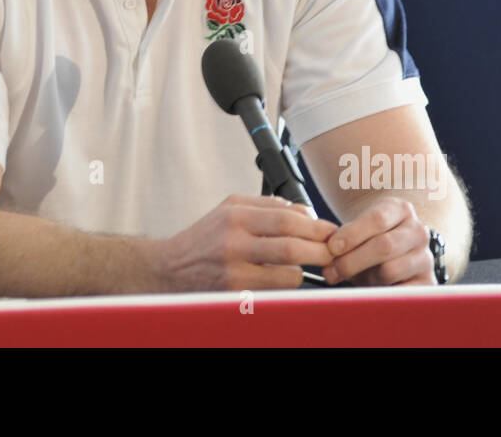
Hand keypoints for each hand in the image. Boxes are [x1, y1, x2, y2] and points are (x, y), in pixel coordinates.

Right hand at [154, 194, 336, 291]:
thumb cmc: (204, 238)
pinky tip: (282, 280)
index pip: (288, 219)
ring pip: (289, 274)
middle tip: (332, 252)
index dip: (317, 226)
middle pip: (292, 246)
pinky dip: (286, 287)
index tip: (331, 231)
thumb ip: (267, 206)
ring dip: (304, 272)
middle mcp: (233, 241)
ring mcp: (233, 271)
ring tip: (302, 266)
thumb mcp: (229, 209)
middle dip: (321, 251)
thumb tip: (307, 213)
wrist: (168, 269)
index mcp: (235, 215)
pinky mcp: (235, 294)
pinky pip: (275, 292)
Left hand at [324, 197, 434, 286]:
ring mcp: (425, 257)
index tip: (332, 248)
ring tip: (353, 278)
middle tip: (331, 271)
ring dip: (364, 278)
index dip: (352, 235)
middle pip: (384, 246)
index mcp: (401, 209)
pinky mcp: (427, 282)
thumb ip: (344, 236)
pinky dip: (379, 293)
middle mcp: (418, 231)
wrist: (396, 248)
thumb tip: (327, 252)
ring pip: (390, 270)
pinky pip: (400, 292)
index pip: (377, 220)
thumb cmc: (371, 237)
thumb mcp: (360, 227)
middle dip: (352, 261)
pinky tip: (368, 289)